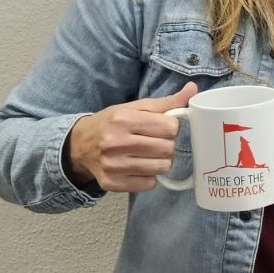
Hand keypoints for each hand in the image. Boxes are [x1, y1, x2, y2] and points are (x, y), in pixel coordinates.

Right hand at [64, 82, 199, 191]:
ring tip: (148, 155)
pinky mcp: (111, 183)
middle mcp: (116, 142)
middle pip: (168, 148)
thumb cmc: (113, 123)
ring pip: (161, 167)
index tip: (162, 127)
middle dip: (167, 145)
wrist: (80, 144)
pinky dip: (149, 177)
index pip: (170, 127)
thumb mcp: (136, 107)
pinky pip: (149, 184)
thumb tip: (193, 88)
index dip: (170, 127)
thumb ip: (167, 101)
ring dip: (160, 162)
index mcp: (123, 119)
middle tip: (155, 142)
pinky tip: (139, 167)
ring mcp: (113, 165)